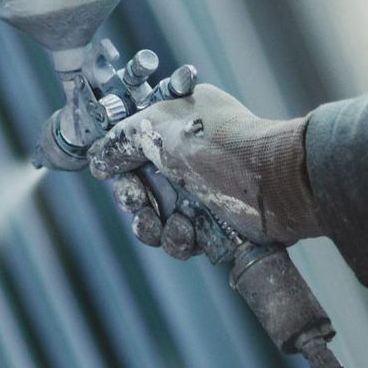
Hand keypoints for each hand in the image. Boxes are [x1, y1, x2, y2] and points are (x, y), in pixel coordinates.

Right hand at [87, 85, 320, 250]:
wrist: (269, 181)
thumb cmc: (217, 143)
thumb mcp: (157, 127)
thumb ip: (120, 140)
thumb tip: (98, 159)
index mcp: (176, 128)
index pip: (135, 150)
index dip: (120, 166)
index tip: (113, 173)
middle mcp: (188, 160)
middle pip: (141, 190)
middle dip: (134, 201)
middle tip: (139, 202)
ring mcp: (202, 194)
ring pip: (157, 221)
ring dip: (154, 227)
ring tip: (170, 224)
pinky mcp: (215, 225)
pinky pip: (181, 241)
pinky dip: (181, 240)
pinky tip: (191, 232)